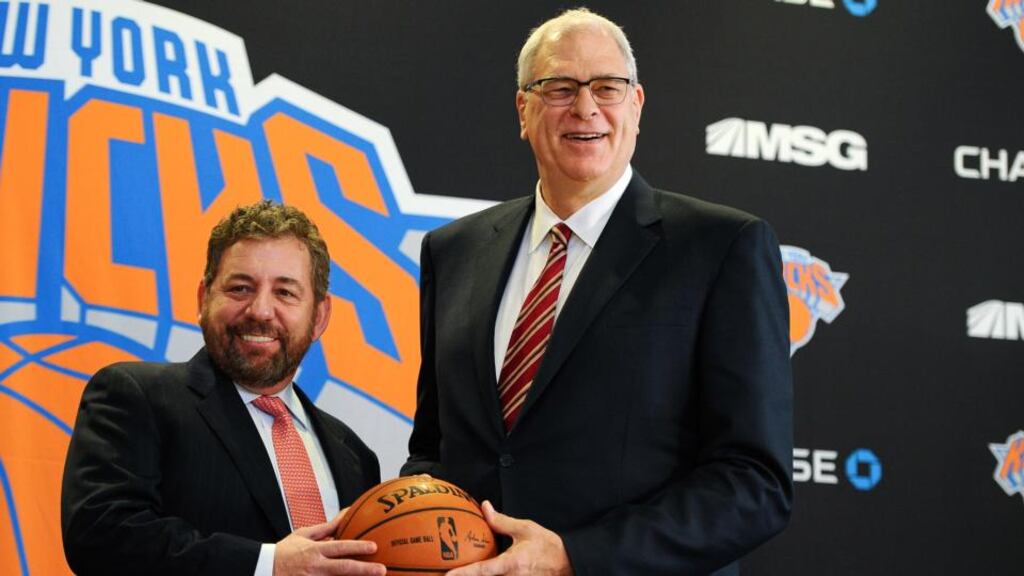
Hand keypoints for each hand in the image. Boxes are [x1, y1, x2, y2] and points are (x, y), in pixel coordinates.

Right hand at [274, 514, 384, 575]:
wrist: (264, 568)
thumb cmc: (286, 550)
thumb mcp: (304, 534)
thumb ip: (326, 528)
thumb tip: (345, 514)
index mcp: (315, 550)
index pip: (340, 547)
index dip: (357, 547)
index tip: (374, 547)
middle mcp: (316, 566)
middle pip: (343, 568)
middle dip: (364, 570)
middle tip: (382, 570)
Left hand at [446, 501, 572, 575]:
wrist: (569, 563)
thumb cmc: (547, 546)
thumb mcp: (525, 529)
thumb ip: (501, 521)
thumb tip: (484, 507)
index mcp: (512, 564)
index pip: (483, 571)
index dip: (464, 574)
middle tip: (446, 574)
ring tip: (461, 574)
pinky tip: (481, 573)